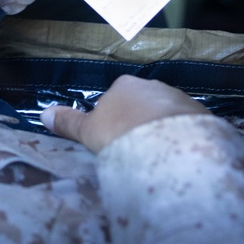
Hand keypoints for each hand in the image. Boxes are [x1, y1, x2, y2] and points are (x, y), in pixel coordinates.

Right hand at [43, 74, 205, 151]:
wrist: (168, 147)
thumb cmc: (121, 136)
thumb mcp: (89, 133)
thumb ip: (68, 123)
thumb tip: (43, 114)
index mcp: (124, 86)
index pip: (116, 101)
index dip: (114, 122)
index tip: (115, 142)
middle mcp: (153, 86)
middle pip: (143, 106)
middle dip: (140, 124)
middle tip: (136, 151)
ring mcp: (179, 99)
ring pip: (166, 115)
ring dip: (162, 131)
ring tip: (159, 157)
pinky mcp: (201, 115)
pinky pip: (187, 126)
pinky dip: (182, 138)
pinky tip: (179, 156)